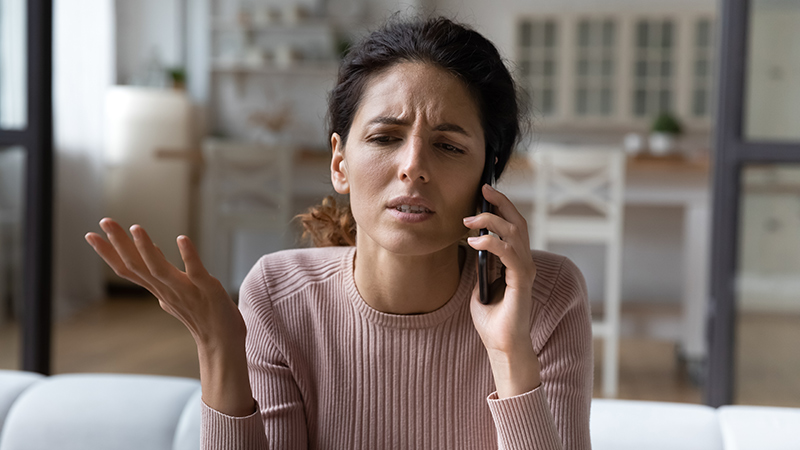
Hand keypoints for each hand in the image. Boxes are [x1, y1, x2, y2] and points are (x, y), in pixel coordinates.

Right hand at [86, 218, 255, 415]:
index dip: (108, 253)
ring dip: (146, 249)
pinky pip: (196, 272)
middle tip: (104, 220)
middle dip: (118, 243)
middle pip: (136, 266)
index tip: (90, 234)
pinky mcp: (208, 290)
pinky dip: (188, 256)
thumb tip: (152, 249)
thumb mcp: (176, 291)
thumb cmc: (201, 316)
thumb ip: (162, 273)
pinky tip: (182, 238)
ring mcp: (187, 291)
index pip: (128, 269)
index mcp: (158, 290)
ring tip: (136, 228)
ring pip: (159, 270)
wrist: (222, 344)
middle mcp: (167, 290)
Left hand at [463, 184, 540, 397]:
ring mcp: (525, 271)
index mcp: (516, 262)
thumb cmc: (492, 321)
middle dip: (501, 203)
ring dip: (491, 222)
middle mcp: (525, 263)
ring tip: (469, 220)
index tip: (484, 192)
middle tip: (483, 189)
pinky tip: (475, 242)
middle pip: (518, 222)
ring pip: (515, 233)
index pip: (513, 227)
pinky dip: (492, 243)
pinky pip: (509, 254)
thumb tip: (470, 250)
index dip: (501, 207)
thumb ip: (479, 269)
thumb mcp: (479, 288)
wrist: (502, 346)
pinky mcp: (521, 282)